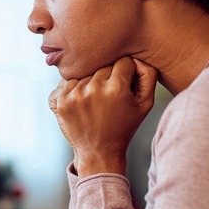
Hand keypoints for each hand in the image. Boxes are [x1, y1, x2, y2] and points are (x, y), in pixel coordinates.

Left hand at [49, 57, 157, 176]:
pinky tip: (83, 103)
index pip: (123, 62)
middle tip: (110, 98)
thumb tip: (138, 57)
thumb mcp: (145, 104)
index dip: (127, 73)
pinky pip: (68, 81)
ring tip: (96, 102)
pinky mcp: (59, 99)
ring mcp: (74, 94)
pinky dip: (75, 88)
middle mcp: (93, 89)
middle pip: (103, 66)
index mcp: (116, 89)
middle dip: (109, 78)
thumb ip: (148, 76)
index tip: (125, 86)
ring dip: (91, 82)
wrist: (98, 152)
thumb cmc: (124, 127)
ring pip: (85, 72)